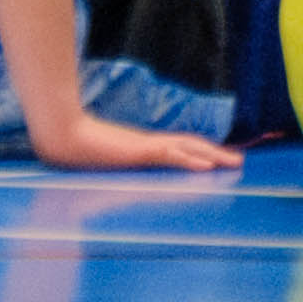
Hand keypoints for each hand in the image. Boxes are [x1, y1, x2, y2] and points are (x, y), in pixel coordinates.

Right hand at [32, 110, 243, 175]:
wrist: (63, 136)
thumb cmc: (79, 148)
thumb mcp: (102, 159)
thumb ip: (114, 161)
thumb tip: (118, 165)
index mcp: (143, 147)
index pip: (179, 148)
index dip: (200, 152)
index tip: (219, 158)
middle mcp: (149, 144)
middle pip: (190, 146)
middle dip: (216, 154)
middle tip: (239, 160)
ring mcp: (145, 146)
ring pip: (188, 149)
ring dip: (213, 156)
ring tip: (234, 162)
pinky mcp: (140, 151)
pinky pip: (171, 156)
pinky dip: (191, 160)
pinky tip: (207, 166)